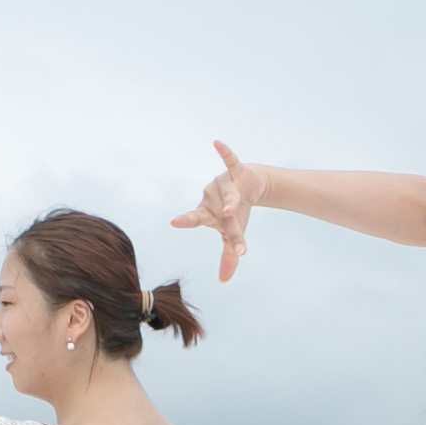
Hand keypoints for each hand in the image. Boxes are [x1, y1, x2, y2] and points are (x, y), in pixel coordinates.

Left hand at [170, 142, 267, 282]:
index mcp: (207, 213)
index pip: (197, 220)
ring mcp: (223, 184)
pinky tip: (216, 143)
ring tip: (231, 210)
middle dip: (226, 227)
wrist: (250, 187)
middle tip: (229, 239)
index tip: (174, 221)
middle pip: (220, 215)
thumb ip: (228, 256)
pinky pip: (231, 161)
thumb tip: (224, 282)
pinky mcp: (236, 172)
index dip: (186, 220)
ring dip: (230, 202)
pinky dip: (225, 153)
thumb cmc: (236, 213)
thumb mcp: (233, 234)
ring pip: (228, 195)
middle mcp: (211, 198)